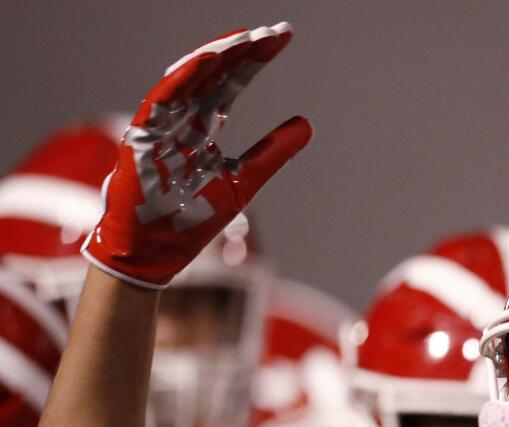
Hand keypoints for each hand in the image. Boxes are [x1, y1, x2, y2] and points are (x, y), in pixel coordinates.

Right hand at [83, 23, 310, 288]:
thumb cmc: (191, 221)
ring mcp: (160, 127)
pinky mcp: (141, 139)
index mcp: (202, 128)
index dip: (255, 60)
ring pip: (189, 80)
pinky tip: (208, 60)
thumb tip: (308, 123)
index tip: (283, 38)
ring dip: (216, 58)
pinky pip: (161, 102)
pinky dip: (183, 80)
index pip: (231, 84)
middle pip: (213, 75)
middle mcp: (181, 120)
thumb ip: (273, 152)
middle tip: (274, 31)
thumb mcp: (244, 181)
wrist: (155, 255)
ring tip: (246, 38)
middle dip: (242, 51)